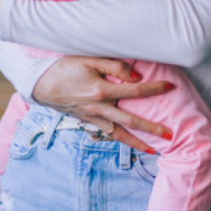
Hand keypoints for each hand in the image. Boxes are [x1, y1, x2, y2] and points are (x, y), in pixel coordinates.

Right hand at [33, 57, 175, 149]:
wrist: (40, 84)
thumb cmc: (65, 68)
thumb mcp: (89, 59)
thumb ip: (114, 66)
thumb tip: (136, 76)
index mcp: (101, 91)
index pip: (135, 90)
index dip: (154, 89)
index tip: (171, 87)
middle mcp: (99, 108)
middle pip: (131, 120)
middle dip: (152, 129)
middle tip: (170, 135)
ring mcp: (93, 118)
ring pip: (119, 134)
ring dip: (137, 143)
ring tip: (153, 150)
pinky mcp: (87, 122)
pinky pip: (108, 133)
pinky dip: (120, 140)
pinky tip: (130, 143)